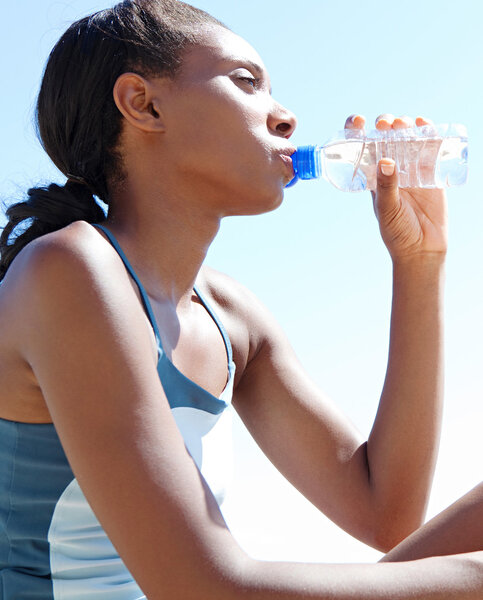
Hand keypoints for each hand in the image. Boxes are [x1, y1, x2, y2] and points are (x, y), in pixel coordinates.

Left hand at [345, 114, 447, 261]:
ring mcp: (411, 168)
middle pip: (385, 137)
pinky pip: (430, 147)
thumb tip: (385, 161)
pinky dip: (429, 132)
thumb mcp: (387, 210)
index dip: (357, 131)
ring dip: (405, 125)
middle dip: (385, 124)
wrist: (422, 249)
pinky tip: (426, 124)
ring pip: (407, 138)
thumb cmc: (397, 233)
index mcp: (372, 176)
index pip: (361, 148)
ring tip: (405, 124)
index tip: (358, 122)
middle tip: (385, 125)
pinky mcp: (431, 172)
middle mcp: (390, 168)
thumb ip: (386, 188)